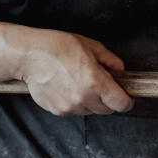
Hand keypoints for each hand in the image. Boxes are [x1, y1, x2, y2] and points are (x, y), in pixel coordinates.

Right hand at [18, 30, 133, 115]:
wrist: (30, 56)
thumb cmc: (58, 47)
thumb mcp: (91, 46)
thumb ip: (110, 60)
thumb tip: (120, 71)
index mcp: (95, 81)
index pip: (120, 104)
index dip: (127, 102)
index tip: (128, 99)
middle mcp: (83, 98)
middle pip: (106, 110)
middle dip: (107, 100)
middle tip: (100, 84)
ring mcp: (69, 107)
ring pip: (90, 111)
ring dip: (91, 101)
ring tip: (79, 82)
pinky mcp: (57, 110)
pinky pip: (74, 110)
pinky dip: (75, 102)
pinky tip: (67, 87)